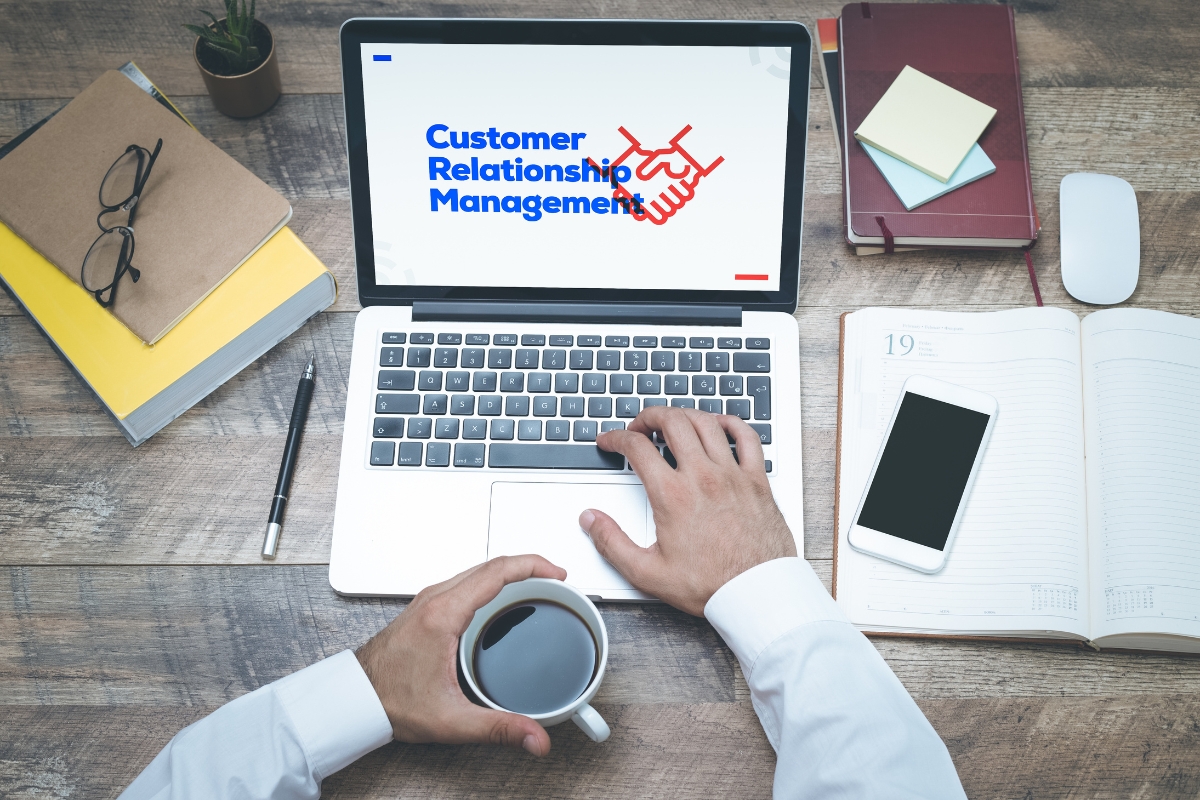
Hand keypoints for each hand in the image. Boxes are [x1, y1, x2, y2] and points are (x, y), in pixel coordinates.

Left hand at [355, 555, 566, 755]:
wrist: (356, 697)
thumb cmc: (391, 700)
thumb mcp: (452, 720)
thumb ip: (499, 728)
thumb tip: (535, 736)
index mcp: (443, 614)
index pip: (497, 571)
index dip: (533, 565)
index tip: (557, 572)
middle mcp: (435, 599)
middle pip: (491, 564)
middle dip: (529, 565)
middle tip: (556, 579)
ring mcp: (429, 600)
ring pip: (478, 570)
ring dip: (510, 572)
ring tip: (536, 586)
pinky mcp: (427, 606)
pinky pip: (466, 581)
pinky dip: (492, 581)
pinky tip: (502, 599)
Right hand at [581, 407, 795, 615]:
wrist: (756, 594)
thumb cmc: (710, 585)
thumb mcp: (647, 573)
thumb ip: (612, 543)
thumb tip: (591, 520)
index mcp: (672, 496)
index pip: (636, 447)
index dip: (616, 437)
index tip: (610, 441)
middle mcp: (702, 477)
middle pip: (672, 422)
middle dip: (649, 416)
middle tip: (640, 425)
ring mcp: (732, 475)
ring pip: (706, 423)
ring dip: (684, 415)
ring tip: (672, 422)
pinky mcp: (756, 480)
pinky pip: (748, 437)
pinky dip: (731, 423)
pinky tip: (720, 425)